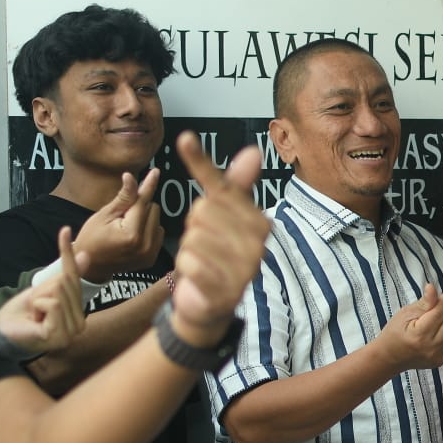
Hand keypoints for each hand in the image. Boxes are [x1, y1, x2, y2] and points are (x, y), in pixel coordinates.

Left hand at [0, 227, 87, 353]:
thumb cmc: (24, 313)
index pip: (74, 277)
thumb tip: (86, 255)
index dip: (67, 255)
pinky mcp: (59, 335)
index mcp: (80, 313)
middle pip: (65, 283)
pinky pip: (53, 304)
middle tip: (36, 307)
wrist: (3, 332)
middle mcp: (81, 324)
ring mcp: (72, 332)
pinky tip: (36, 320)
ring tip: (35, 314)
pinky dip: (39, 306)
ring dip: (39, 299)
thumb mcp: (45, 289)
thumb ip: (67, 274)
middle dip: (44, 290)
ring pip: (58, 292)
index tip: (64, 230)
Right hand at [73, 169, 163, 282]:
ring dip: (144, 218)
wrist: (91, 266)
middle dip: (139, 207)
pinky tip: (133, 235)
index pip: (143, 202)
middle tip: (121, 216)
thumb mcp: (104, 214)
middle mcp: (145, 245)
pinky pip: (158, 232)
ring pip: (157, 219)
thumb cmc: (92, 238)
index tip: (155, 171)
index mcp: (131, 234)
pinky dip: (148, 229)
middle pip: (153, 208)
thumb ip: (123, 197)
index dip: (147, 185)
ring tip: (125, 227)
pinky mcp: (153, 257)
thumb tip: (131, 177)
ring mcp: (150, 253)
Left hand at [170, 132, 269, 347]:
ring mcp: (245, 267)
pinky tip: (199, 277)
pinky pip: (190, 262)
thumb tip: (252, 151)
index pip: (224, 187)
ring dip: (188, 250)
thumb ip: (234, 186)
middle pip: (202, 211)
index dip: (200, 162)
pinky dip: (186, 269)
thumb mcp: (222, 219)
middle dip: (193, 227)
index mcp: (259, 221)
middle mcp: (258, 243)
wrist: (209, 305)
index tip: (184, 138)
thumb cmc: (215, 255)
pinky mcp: (227, 289)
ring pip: (193, 237)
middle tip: (205, 243)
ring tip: (203, 262)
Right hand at [376, 283, 442, 371]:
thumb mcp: (405, 313)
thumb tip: (432, 288)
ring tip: (429, 328)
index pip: (438, 314)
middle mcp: (430, 348)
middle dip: (441, 317)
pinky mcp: (440, 362)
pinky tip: (434, 336)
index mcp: (419, 335)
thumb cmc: (394, 332)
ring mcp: (436, 357)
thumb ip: (424, 302)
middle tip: (427, 318)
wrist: (388, 357)